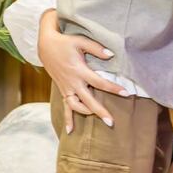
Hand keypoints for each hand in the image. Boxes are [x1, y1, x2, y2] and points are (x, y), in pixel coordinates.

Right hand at [37, 9, 126, 131]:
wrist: (46, 46)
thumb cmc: (65, 42)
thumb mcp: (81, 41)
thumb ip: (97, 49)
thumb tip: (111, 55)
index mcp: (79, 70)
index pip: (99, 82)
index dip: (113, 88)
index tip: (126, 93)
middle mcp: (73, 82)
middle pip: (88, 101)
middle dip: (100, 112)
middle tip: (112, 122)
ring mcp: (66, 88)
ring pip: (76, 106)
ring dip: (87, 113)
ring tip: (99, 118)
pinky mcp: (62, 90)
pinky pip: (65, 107)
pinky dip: (67, 119)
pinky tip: (70, 131)